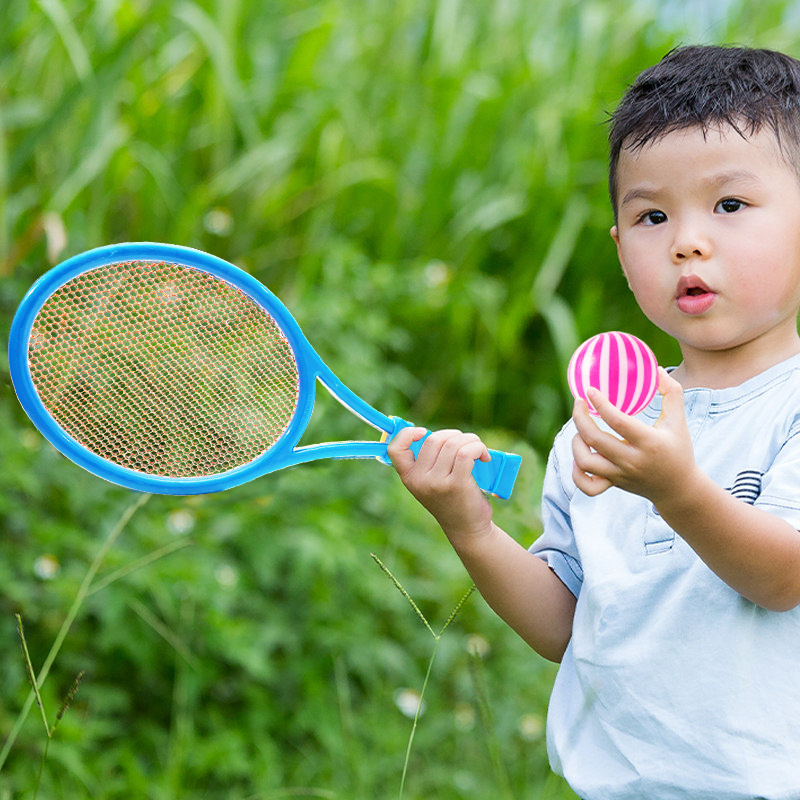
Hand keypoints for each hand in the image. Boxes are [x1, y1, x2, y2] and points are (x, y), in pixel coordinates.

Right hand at [387, 427, 493, 540]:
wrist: (466, 529)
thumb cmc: (451, 500)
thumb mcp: (430, 483)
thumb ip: (429, 461)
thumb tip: (441, 433)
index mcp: (409, 477)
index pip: (395, 449)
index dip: (407, 434)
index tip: (424, 432)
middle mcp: (419, 480)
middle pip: (434, 439)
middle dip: (455, 435)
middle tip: (468, 444)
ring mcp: (437, 483)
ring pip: (453, 444)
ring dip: (471, 440)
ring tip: (479, 450)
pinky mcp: (457, 485)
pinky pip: (466, 453)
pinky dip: (478, 448)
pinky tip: (484, 457)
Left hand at [571, 367, 697, 504]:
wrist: (679, 489)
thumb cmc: (678, 450)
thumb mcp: (678, 421)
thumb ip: (672, 393)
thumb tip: (655, 370)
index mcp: (649, 442)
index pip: (618, 421)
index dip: (600, 404)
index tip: (589, 390)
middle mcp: (632, 460)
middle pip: (595, 439)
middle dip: (580, 417)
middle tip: (579, 402)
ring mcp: (620, 474)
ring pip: (586, 462)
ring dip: (576, 442)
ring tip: (581, 429)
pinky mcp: (613, 484)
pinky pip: (587, 485)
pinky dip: (577, 472)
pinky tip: (581, 456)